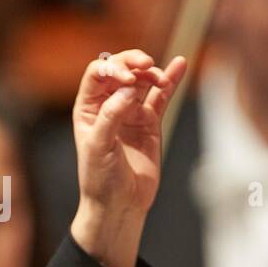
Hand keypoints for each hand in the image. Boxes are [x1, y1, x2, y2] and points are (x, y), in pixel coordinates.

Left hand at [73, 50, 186, 216]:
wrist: (120, 204)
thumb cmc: (100, 178)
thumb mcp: (99, 147)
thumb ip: (111, 115)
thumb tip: (128, 88)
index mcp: (88, 108)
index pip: (98, 74)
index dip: (112, 67)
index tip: (127, 78)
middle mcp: (108, 105)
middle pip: (121, 70)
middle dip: (133, 62)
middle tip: (147, 64)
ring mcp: (130, 112)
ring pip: (142, 81)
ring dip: (153, 73)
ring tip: (161, 78)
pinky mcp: (150, 122)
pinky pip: (161, 96)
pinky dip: (170, 80)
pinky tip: (180, 65)